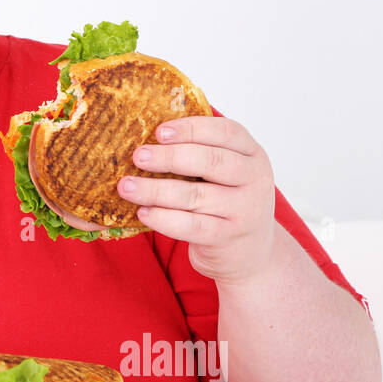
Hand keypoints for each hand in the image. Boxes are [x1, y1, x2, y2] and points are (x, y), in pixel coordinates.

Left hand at [117, 115, 276, 285]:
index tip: (159, 131)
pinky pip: (191, 226)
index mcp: (252, 154)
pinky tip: (143, 212)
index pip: (227, 132)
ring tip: (127, 187)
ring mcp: (245, 210)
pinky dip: (163, 218)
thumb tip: (148, 138)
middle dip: (169, 157)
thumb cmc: (225, 202)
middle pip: (211, 161)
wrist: (249, 252)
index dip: (192, 129)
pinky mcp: (228, 237)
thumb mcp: (225, 173)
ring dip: (156, 190)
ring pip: (195, 196)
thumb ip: (200, 152)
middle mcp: (255, 179)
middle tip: (138, 156)